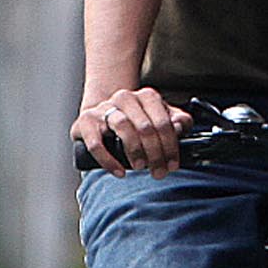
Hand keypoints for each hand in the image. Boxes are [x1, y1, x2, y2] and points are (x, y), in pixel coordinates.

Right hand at [73, 85, 191, 176]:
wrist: (102, 116)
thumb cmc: (136, 122)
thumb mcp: (159, 119)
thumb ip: (176, 121)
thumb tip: (181, 126)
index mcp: (147, 96)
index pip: (163, 121)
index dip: (171, 146)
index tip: (173, 165)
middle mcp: (126, 98)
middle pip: (145, 126)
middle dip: (155, 154)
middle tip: (158, 172)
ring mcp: (104, 108)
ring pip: (122, 126)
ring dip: (135, 151)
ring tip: (140, 167)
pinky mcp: (86, 122)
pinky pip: (96, 143)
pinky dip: (109, 160)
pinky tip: (119, 171)